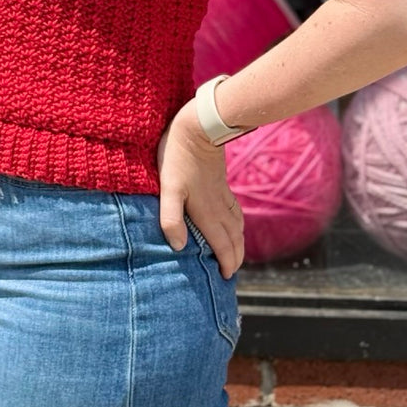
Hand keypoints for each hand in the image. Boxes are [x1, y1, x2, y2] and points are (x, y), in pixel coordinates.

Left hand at [156, 99, 244, 276]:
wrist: (199, 126)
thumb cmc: (178, 158)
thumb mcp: (169, 188)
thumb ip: (171, 218)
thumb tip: (179, 247)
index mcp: (207, 213)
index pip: (222, 246)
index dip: (226, 264)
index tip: (226, 280)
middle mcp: (219, 207)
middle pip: (234, 239)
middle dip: (235, 259)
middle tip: (231, 274)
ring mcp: (222, 195)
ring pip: (237, 226)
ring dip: (238, 243)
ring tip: (235, 255)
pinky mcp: (221, 183)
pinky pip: (235, 211)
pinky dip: (238, 225)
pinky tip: (234, 223)